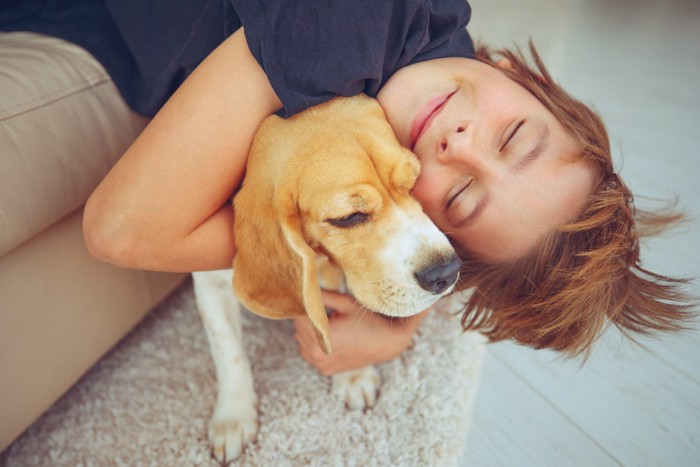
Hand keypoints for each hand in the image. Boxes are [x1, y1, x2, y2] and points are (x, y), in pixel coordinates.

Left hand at [294, 290, 427, 375]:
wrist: (387, 343)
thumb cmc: (368, 320)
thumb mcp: (345, 303)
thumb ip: (323, 296)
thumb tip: (306, 287)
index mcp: (321, 337)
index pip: (300, 316)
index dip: (306, 305)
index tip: (313, 298)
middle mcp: (317, 354)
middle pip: (299, 329)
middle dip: (307, 318)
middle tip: (323, 310)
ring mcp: (321, 364)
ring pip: (301, 342)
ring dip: (309, 332)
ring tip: (327, 323)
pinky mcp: (326, 370)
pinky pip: (309, 354)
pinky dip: (314, 345)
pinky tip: (329, 337)